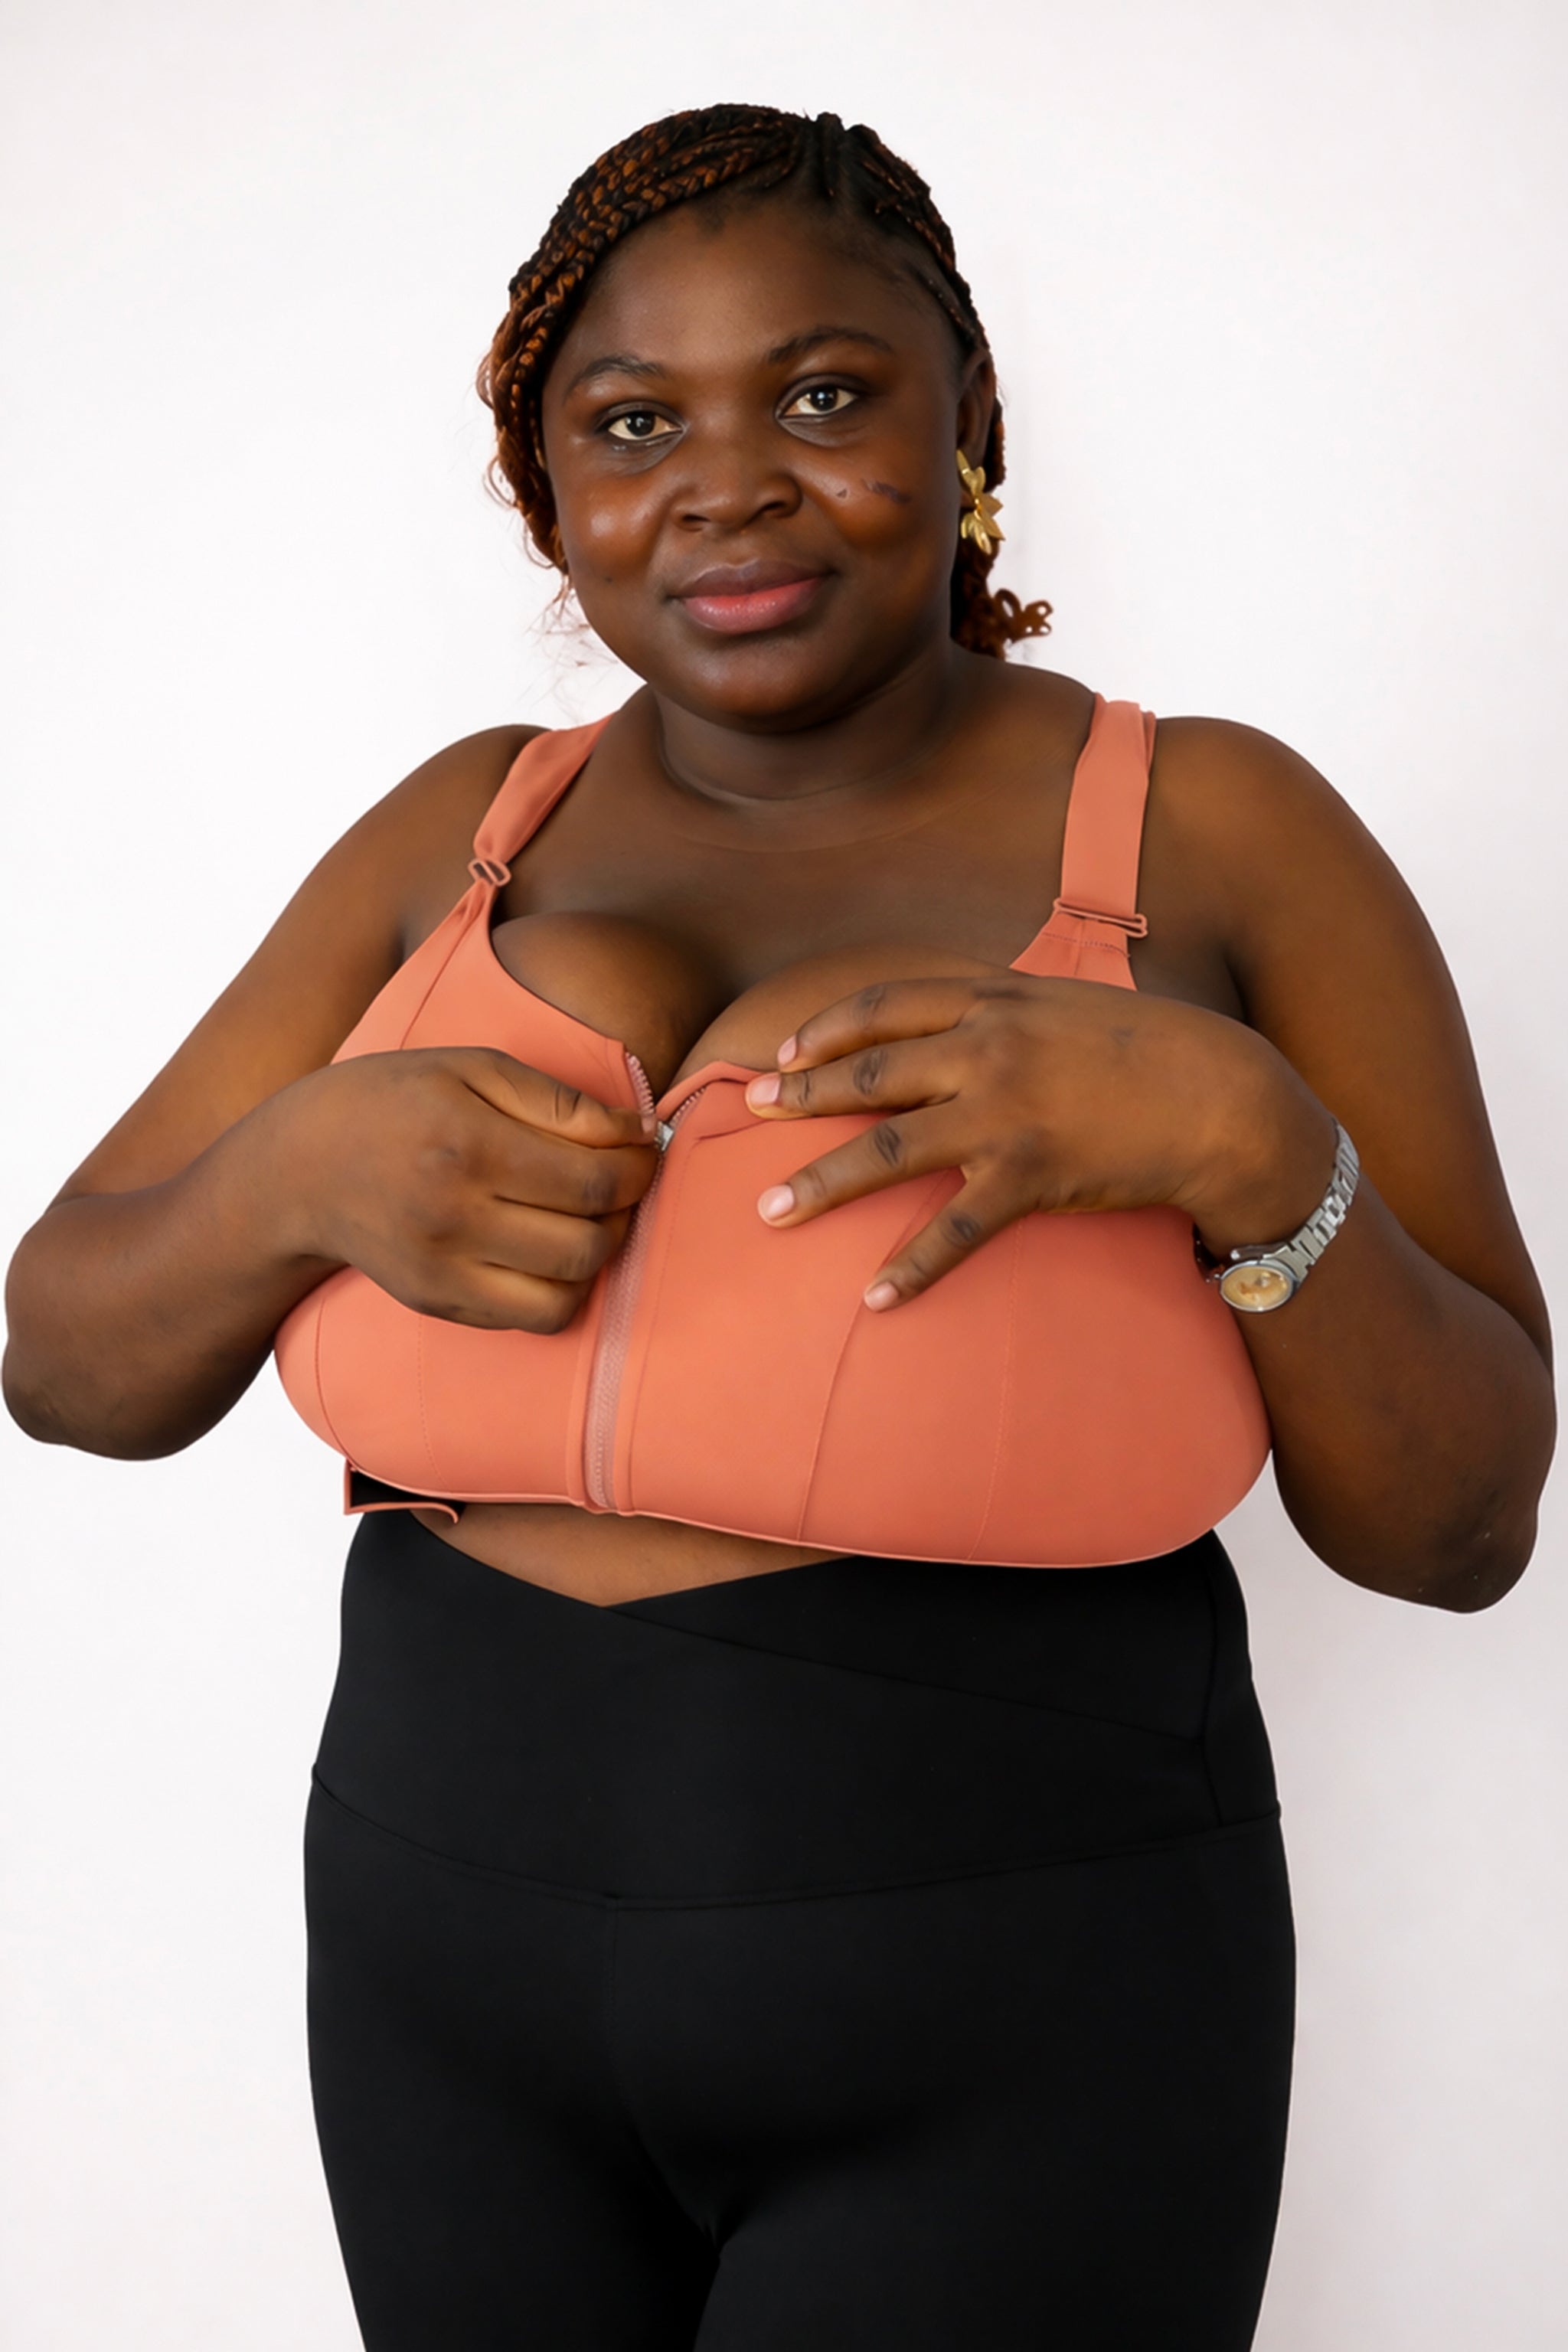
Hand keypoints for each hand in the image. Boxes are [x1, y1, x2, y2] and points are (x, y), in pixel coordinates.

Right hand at [274, 1048, 657, 1331]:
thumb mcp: (471, 1069)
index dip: (640, 1167)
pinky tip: (549, 1249)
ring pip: (570, 1289)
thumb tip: (639, 1135)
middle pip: (590, 1240)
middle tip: (619, 1181)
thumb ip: (559, 1101)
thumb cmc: (395, 1102)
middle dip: (626, 1210)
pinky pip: (535, 1317)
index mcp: (467, 1144)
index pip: (594, 1179)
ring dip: (600, 1253)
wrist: (300, 1169)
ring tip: (586, 1215)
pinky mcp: (438, 1303)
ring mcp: (443, 1270)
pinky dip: (563, 1288)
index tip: (642, 1149)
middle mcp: (454, 1216)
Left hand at [742, 974, 1332, 1307]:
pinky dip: (911, 1268)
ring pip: (889, 1148)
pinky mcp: (1034, 1173)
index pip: (886, 1005)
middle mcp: (989, 1046)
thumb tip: (955, 1023)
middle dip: (801, 1096)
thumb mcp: (1067, 1007)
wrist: (1224, 1096)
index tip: (786, 1051)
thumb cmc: (1151, 1051)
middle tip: (752, 1115)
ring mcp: (1007, 1111)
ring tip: (771, 1212)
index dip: (827, 1029)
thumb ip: (1005, 1011)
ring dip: (822, 1183)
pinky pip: (955, 1229)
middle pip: (869, 1072)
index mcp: (994, 999)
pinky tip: (875, 1299)